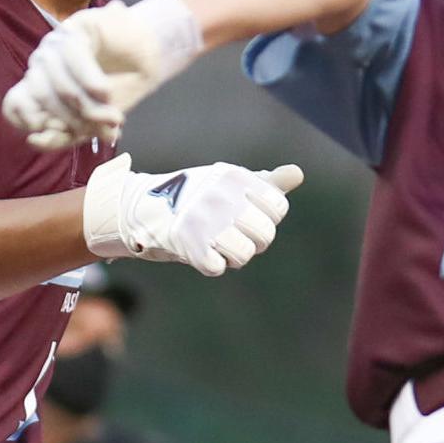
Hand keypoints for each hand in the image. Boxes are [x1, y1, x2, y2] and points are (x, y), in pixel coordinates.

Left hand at [3, 0, 200, 150]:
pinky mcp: (76, 27)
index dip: (31, 121)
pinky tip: (106, 92)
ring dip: (88, 107)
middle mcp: (41, 63)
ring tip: (115, 118)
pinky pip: (73, 57)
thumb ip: (63, 135)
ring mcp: (57, 44)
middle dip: (73, 121)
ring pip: (58, 83)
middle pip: (40, 96)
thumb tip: (32, 140)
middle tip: (104, 131)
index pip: (14, 104)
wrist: (150, 60)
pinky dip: (90, 81)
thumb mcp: (90, 122)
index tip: (58, 132)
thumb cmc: (120, 89)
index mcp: (38, 84)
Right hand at [83, 154, 303, 276]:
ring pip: (245, 255)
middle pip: (265, 235)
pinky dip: (211, 264)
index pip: (278, 208)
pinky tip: (200, 250)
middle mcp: (221, 196)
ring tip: (217, 242)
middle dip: (253, 240)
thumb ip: (267, 184)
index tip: (247, 212)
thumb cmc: (199, 195)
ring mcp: (204, 220)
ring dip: (233, 255)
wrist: (146, 207)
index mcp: (235, 177)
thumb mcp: (231, 183)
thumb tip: (298, 174)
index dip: (266, 216)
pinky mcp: (188, 244)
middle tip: (232, 231)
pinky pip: (218, 268)